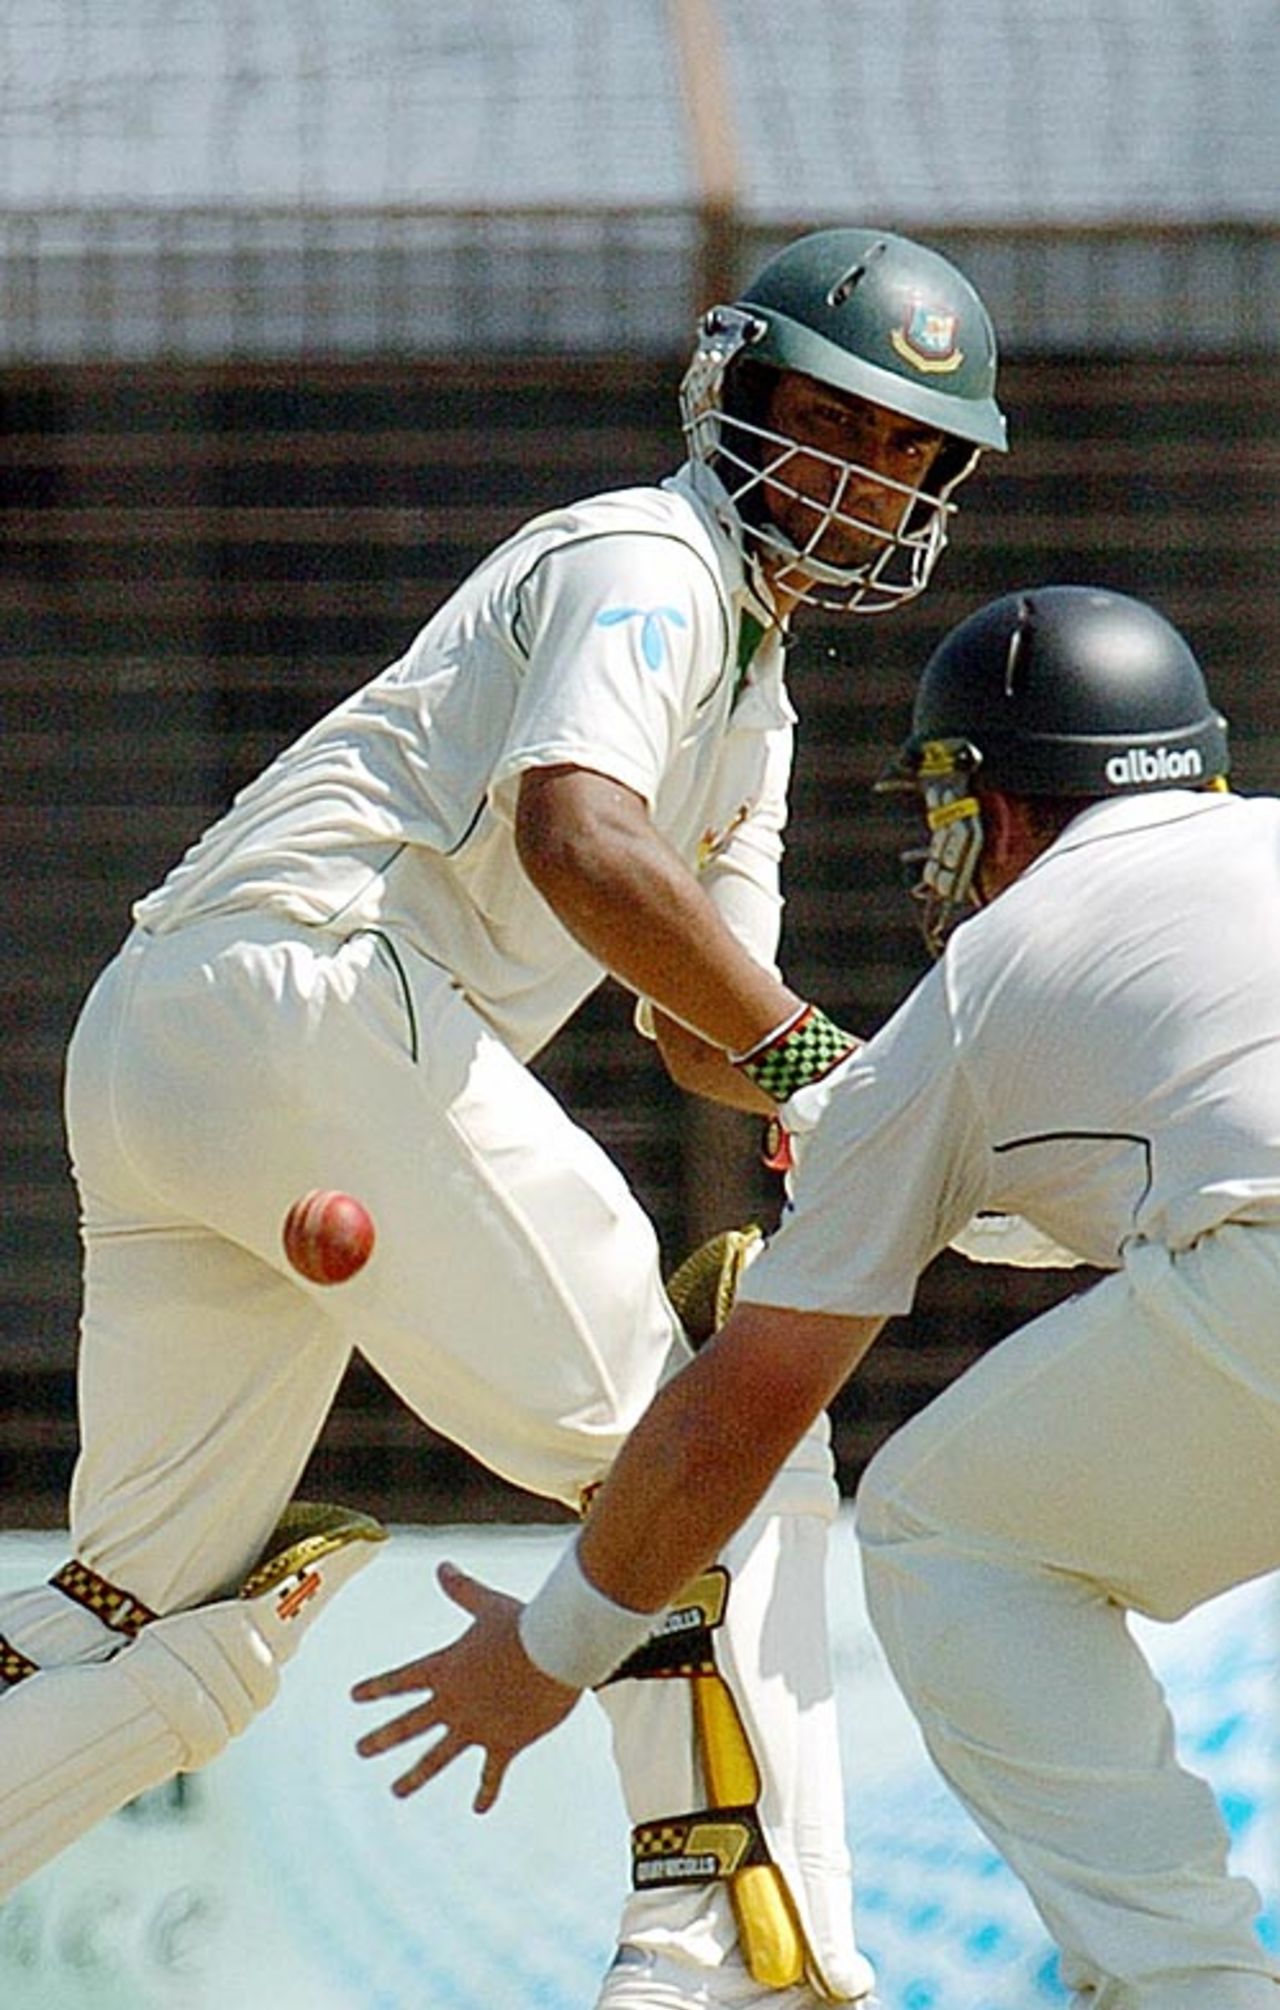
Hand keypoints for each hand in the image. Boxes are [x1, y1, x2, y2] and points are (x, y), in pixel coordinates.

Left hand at [351, 1560, 581, 1811]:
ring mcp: (474, 1727)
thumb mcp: (487, 1604)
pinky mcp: (503, 1743)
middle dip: (382, 1738)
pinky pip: (490, 1773)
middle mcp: (452, 1703)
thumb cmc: (522, 1624)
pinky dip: (485, 1791)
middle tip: (360, 1749)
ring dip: (415, 1776)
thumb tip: (442, 1566)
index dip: (377, 1688)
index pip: (400, 1681)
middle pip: (408, 1724)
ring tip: (397, 1790)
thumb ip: (462, 1590)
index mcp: (444, 1669)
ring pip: (436, 1757)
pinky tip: (479, 1809)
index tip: (354, 1697)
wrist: (554, 1654)